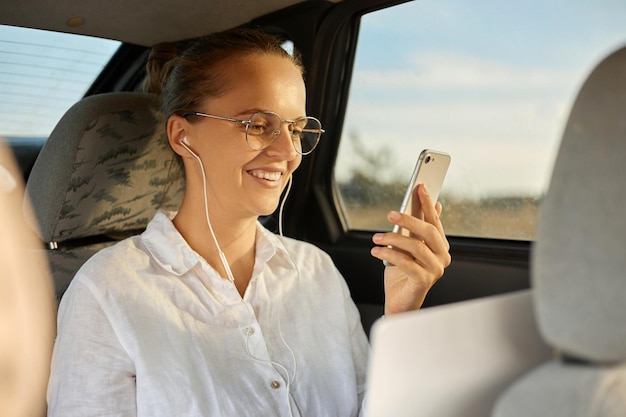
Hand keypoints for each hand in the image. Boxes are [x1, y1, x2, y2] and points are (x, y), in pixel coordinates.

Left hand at [370, 184, 450, 314]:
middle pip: (429, 232)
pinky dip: (389, 254)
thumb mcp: (407, 247)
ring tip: (376, 238)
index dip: (428, 203)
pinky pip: (406, 263)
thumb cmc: (402, 273)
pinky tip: (376, 250)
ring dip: (393, 239)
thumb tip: (431, 205)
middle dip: (409, 220)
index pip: (435, 221)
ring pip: (416, 247)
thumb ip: (416, 228)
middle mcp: (442, 257)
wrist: (398, 302)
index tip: (420, 187)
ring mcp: (435, 270)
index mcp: (440, 246)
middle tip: (391, 214)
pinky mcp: (424, 281)